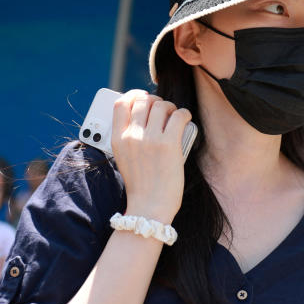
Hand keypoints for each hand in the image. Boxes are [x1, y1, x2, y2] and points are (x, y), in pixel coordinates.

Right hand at [110, 90, 191, 223]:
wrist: (149, 208)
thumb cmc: (142, 185)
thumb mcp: (124, 159)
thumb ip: (129, 137)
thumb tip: (145, 116)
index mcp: (118, 139)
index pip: (120, 104)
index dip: (133, 95)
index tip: (142, 98)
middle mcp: (132, 136)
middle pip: (143, 101)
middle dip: (155, 101)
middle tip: (163, 110)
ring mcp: (150, 139)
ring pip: (162, 105)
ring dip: (171, 108)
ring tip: (174, 117)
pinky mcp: (169, 144)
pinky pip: (179, 115)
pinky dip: (184, 114)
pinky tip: (186, 120)